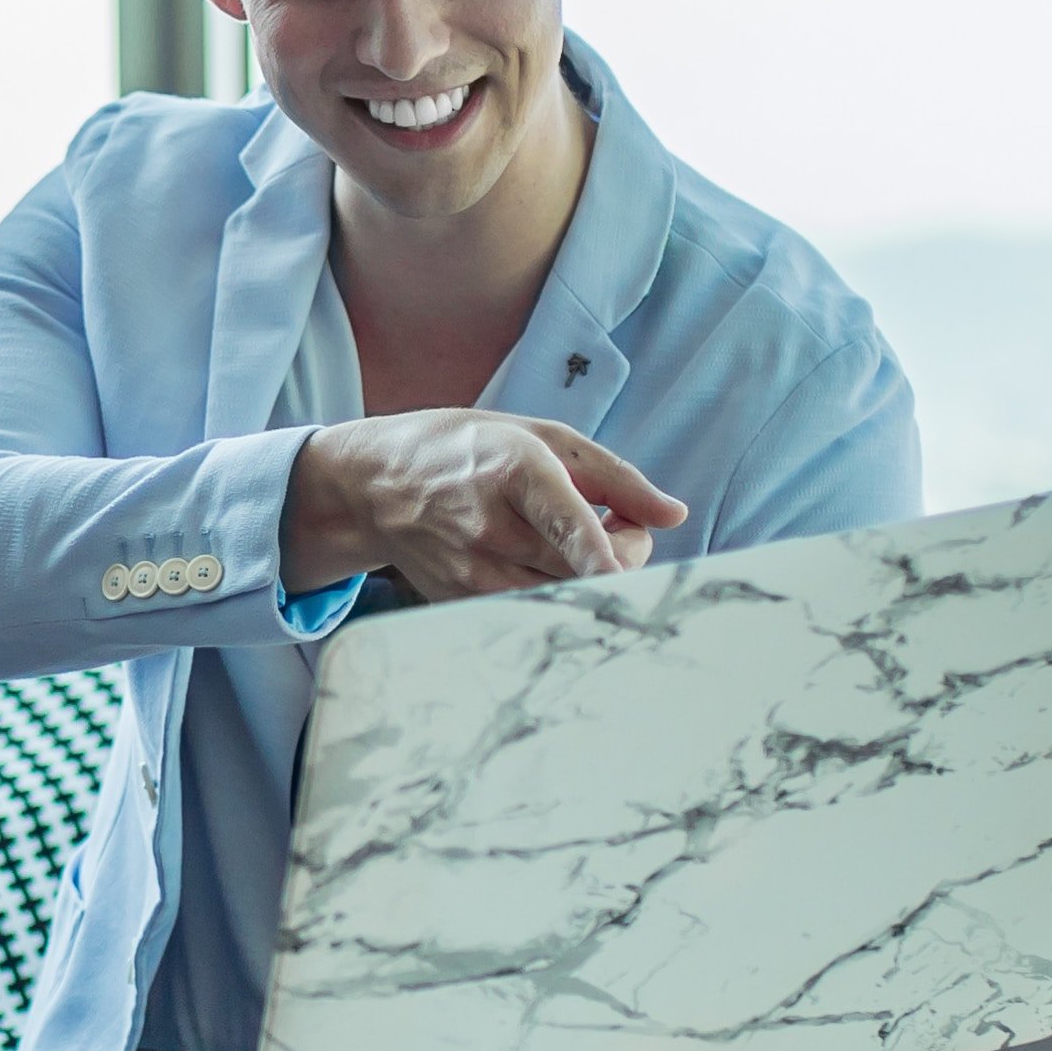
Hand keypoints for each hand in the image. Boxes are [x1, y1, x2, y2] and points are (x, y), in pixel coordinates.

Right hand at [281, 412, 687, 601]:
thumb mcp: (542, 438)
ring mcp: (470, 571)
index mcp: (513, 469)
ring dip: (592, 580)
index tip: (631, 574)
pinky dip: (556, 595)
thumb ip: (615, 477)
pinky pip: (530, 612)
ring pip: (561, 599)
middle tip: (620, 527)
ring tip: (578, 543)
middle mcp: (490, 525)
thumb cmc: (470, 450)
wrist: (377, 483)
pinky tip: (544, 564)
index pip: (566, 524)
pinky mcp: (460, 601)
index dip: (603, 556)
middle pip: (583, 571)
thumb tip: (674, 515)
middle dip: (625, 557)